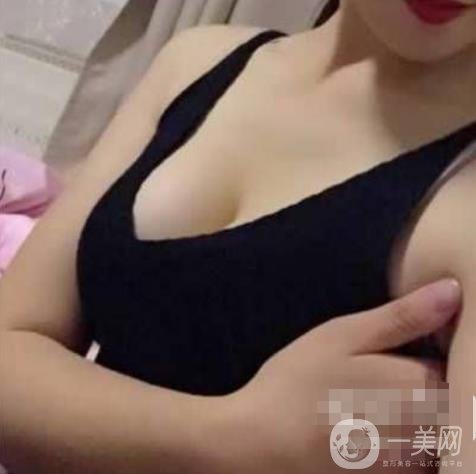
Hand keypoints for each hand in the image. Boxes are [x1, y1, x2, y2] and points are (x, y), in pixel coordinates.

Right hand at [208, 279, 460, 473]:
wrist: (260, 445)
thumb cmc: (299, 382)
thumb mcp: (343, 336)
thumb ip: (402, 317)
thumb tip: (454, 290)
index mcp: (420, 386)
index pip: (461, 362)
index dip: (440, 344)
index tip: (415, 337)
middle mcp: (428, 428)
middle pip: (453, 395)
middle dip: (432, 374)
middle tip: (381, 367)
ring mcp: (412, 458)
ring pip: (439, 424)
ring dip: (417, 404)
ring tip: (370, 392)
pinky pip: (419, 448)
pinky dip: (402, 429)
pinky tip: (365, 418)